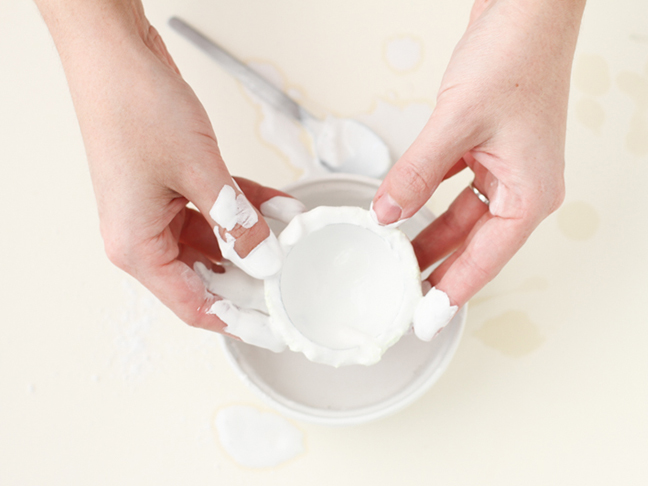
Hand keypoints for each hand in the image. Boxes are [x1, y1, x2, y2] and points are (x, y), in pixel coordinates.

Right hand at [35, 1, 304, 336]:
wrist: (116, 56)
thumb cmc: (137, 110)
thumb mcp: (200, 173)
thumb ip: (236, 223)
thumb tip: (265, 260)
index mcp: (138, 247)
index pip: (194, 305)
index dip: (238, 321)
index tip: (274, 330)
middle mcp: (144, 236)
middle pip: (206, 276)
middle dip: (252, 278)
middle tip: (293, 286)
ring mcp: (157, 211)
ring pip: (215, 242)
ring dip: (254, 238)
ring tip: (294, 241)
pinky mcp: (171, 189)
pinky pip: (214, 211)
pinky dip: (245, 209)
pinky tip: (280, 208)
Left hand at [371, 0, 585, 338]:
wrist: (525, 8)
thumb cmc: (516, 57)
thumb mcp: (456, 123)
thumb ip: (416, 173)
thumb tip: (386, 213)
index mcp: (530, 194)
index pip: (485, 260)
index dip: (452, 293)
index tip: (426, 321)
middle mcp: (522, 187)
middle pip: (473, 245)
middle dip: (437, 270)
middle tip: (405, 299)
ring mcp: (506, 168)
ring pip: (461, 219)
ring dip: (429, 238)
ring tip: (397, 262)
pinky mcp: (488, 149)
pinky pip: (455, 189)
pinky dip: (429, 201)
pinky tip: (406, 213)